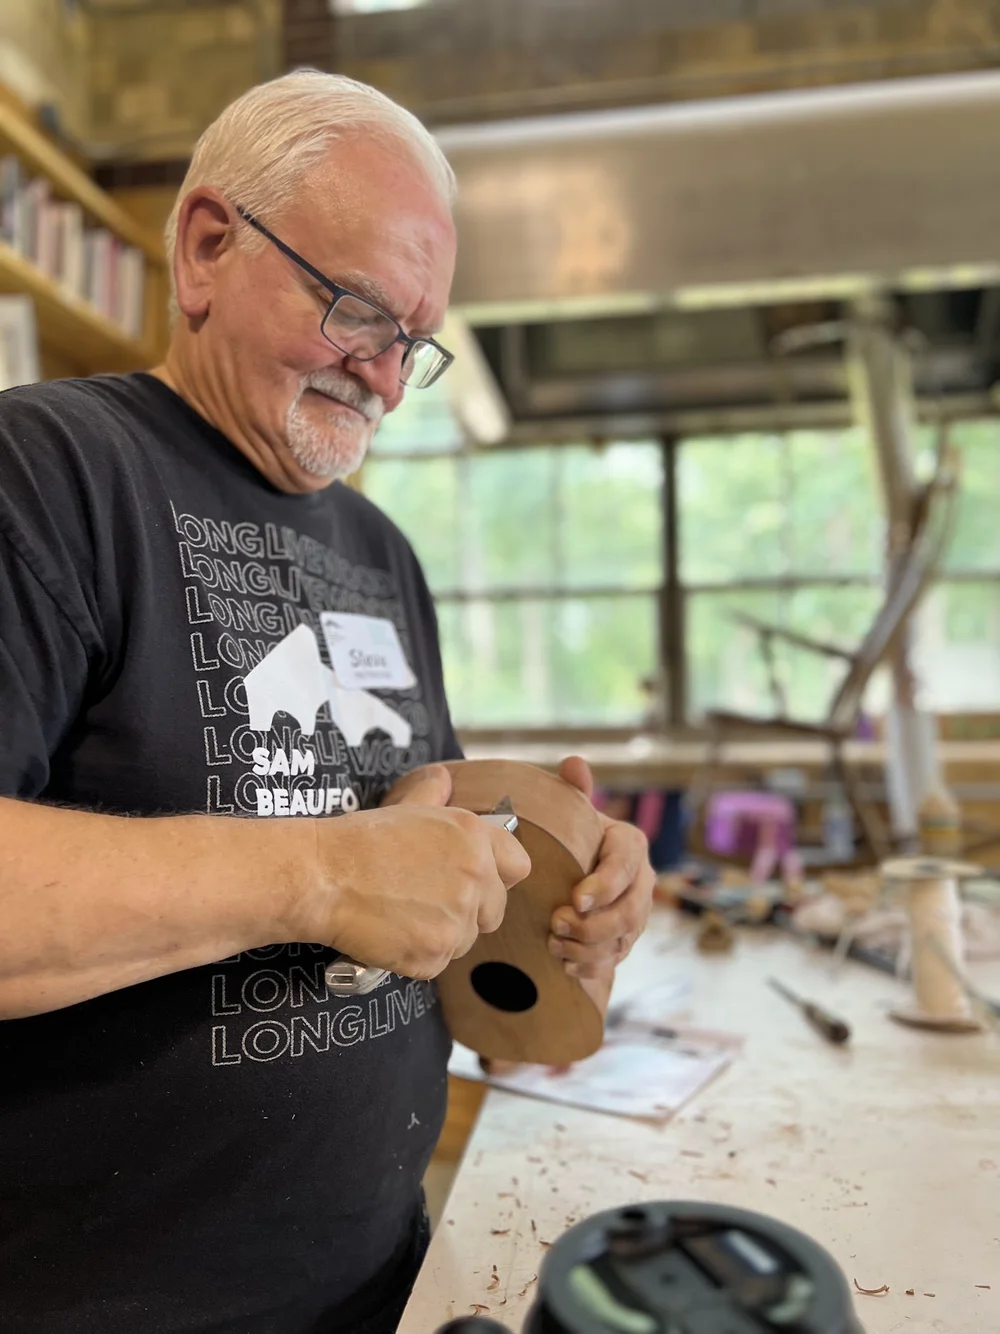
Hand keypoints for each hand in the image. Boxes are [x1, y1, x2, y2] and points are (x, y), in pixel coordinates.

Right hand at [303, 765, 530, 980]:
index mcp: (475, 838)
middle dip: (469, 911)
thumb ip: (434, 795)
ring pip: (467, 940)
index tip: (472, 881)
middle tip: (426, 901)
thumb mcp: (406, 809)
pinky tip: (390, 933)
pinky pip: (438, 963)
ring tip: (402, 914)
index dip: (496, 876)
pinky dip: (416, 956)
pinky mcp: (435, 956)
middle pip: (495, 910)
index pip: (518, 866)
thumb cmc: (359, 841)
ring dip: (441, 934)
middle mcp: (476, 878)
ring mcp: (458, 921)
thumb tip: (442, 777)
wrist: (323, 876)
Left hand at [548, 756, 654, 983]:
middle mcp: (641, 882)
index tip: (576, 899)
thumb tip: (574, 763)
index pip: (625, 867)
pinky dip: (590, 966)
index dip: (604, 886)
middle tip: (556, 924)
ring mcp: (635, 914)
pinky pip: (615, 960)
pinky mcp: (624, 940)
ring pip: (622, 940)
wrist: (569, 866)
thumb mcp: (571, 812)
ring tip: (554, 943)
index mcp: (630, 845)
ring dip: (588, 948)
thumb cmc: (569, 835)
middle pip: (629, 912)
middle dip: (593, 924)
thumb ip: (573, 790)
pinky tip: (566, 963)